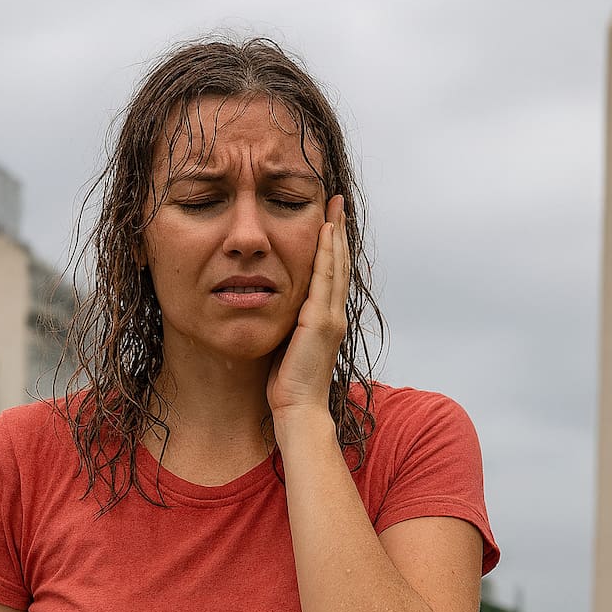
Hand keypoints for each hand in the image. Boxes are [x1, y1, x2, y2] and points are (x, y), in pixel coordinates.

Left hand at [267, 194, 348, 431]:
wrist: (298, 409)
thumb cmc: (288, 384)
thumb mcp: (287, 344)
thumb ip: (287, 323)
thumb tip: (272, 305)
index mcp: (326, 319)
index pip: (331, 274)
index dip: (333, 246)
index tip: (329, 220)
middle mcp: (334, 314)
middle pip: (339, 263)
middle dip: (338, 231)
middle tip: (337, 202)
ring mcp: (330, 316)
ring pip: (335, 265)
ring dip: (335, 234)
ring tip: (335, 207)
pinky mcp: (320, 321)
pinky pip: (324, 279)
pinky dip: (327, 253)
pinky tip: (324, 232)